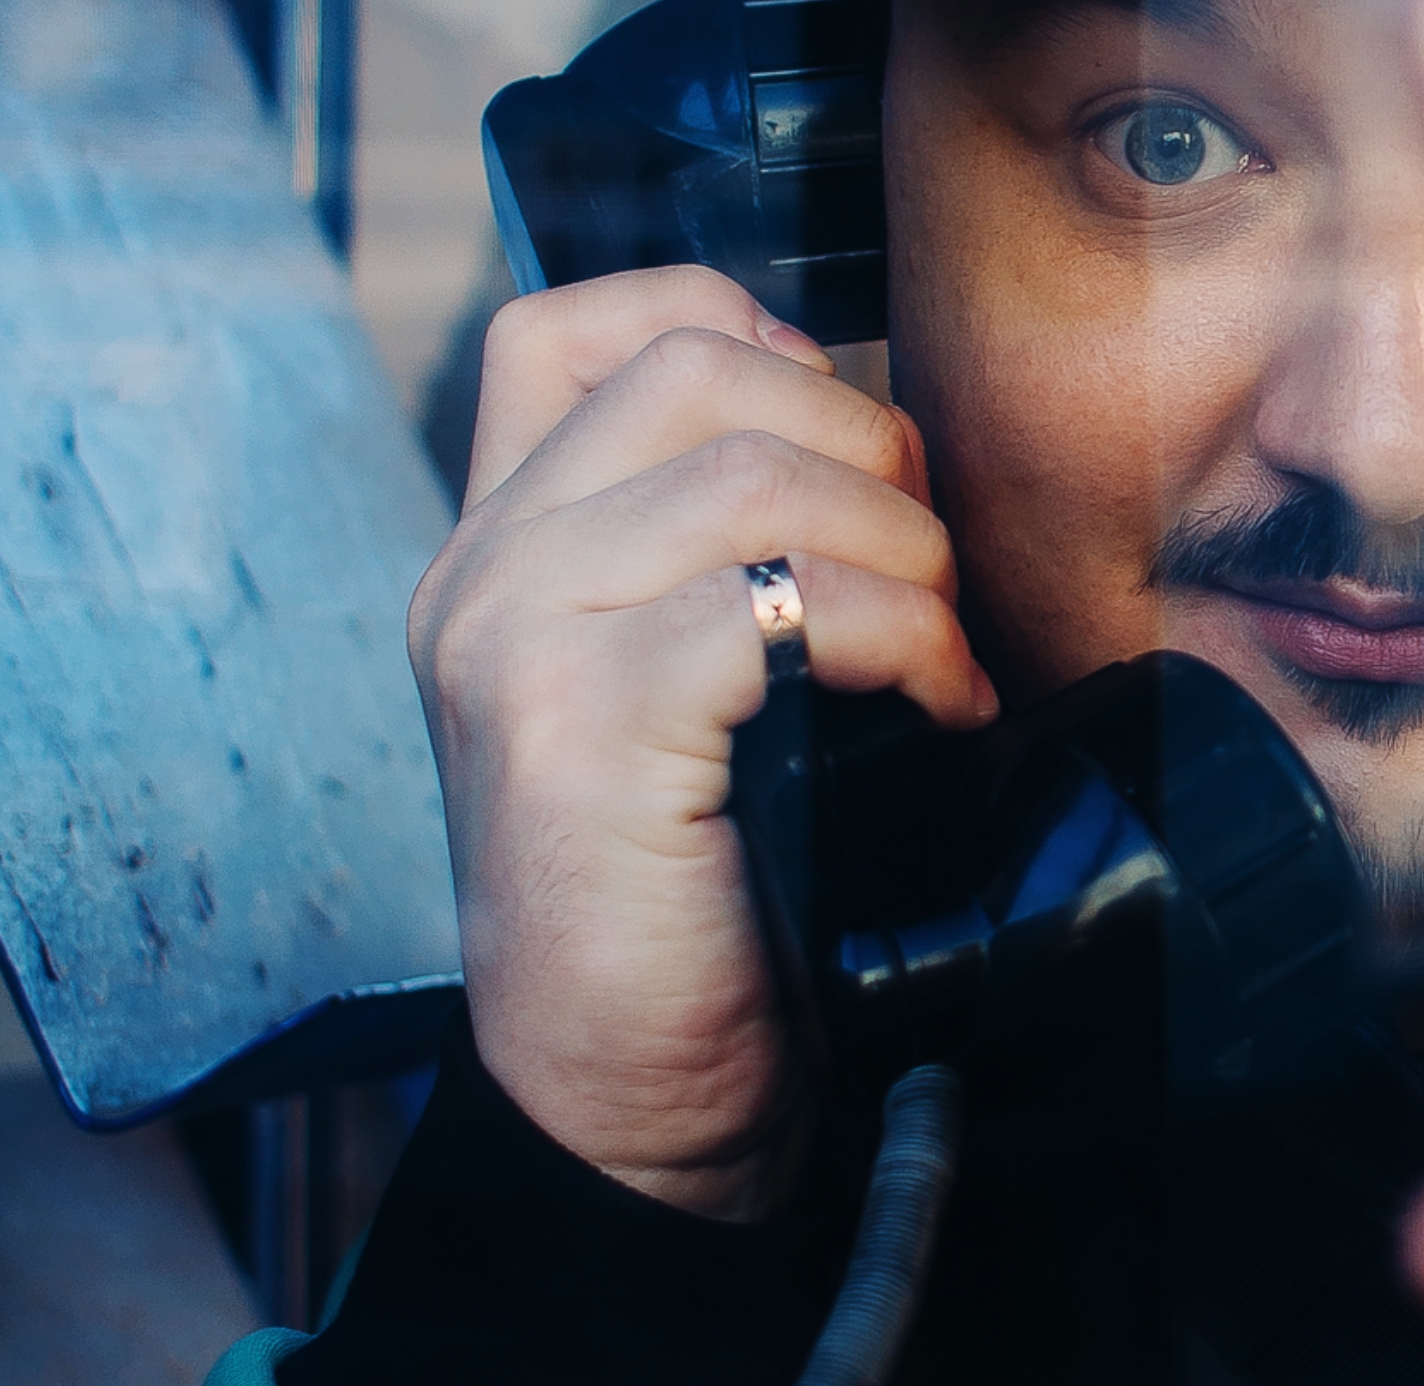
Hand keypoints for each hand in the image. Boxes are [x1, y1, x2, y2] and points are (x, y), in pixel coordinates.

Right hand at [407, 266, 996, 1220]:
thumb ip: (718, 552)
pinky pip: (785, 603)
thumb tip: (876, 435)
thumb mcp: (685, 685)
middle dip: (859, 437)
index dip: (732, 324)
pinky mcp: (581, 726)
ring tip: (940, 641)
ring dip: (902, 544)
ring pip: (754, 474)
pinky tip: (941, 703)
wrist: (628, 1100)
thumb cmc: (694, 894)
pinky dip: (906, 635)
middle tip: (924, 558)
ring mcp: (516, 642)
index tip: (841, 429)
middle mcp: (483, 574)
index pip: (571, 324)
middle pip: (694, 368)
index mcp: (499, 549)